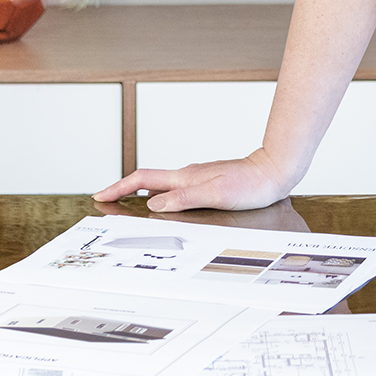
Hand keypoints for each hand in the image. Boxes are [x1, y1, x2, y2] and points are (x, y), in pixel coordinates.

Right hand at [93, 150, 296, 213]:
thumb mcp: (216, 194)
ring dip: (141, 192)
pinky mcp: (208, 181)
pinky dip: (162, 195)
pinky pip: (177, 188)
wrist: (275, 172)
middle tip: (106, 199)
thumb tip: (153, 204)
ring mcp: (198, 177)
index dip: (119, 187)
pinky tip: (166, 203)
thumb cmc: (251, 185)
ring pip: (162, 184)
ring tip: (128, 203)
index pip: (143, 180)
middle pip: (147, 180)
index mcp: (186, 177)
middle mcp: (188, 175)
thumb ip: (184, 198)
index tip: (100, 194)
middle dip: (123, 189)